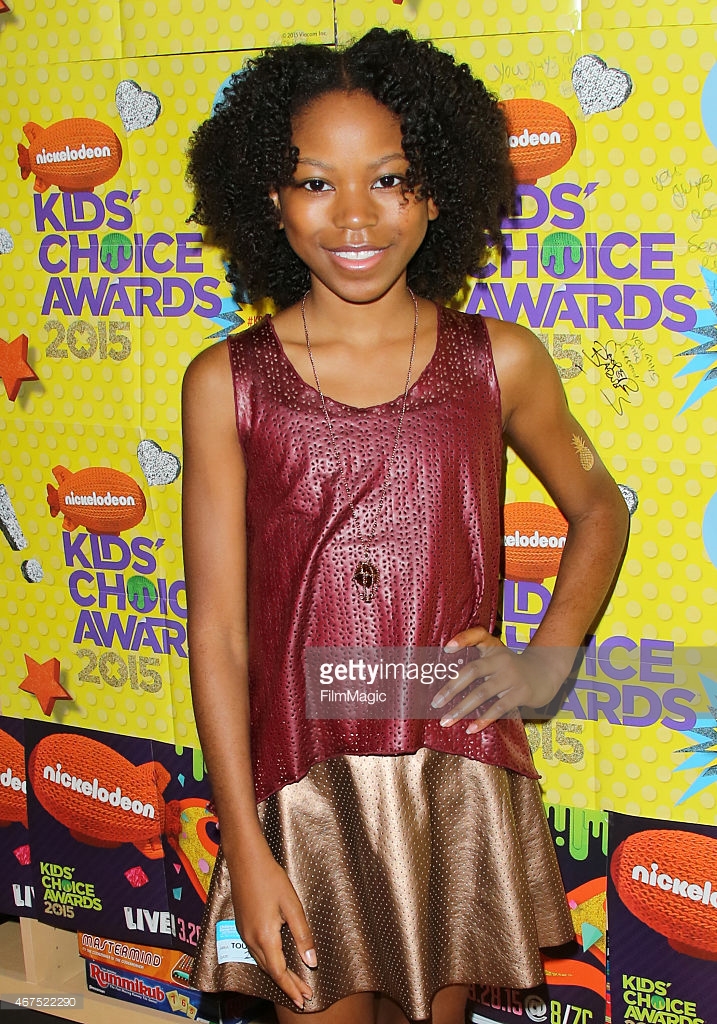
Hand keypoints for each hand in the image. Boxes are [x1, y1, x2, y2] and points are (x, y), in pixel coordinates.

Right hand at [227, 841, 315, 1009]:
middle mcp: (251, 939)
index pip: (279, 972)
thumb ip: (302, 934)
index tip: (304, 999)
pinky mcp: (242, 925)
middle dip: (287, 985)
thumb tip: (311, 961)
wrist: (246, 860)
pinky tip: (278, 960)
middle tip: (304, 995)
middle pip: (270, 970)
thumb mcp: (292, 905)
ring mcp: (244, 933)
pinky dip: (269, 962)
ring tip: (294, 982)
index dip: (292, 987)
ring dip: (278, 974)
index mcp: (265, 936)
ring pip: (262, 962)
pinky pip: (256, 952)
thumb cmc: (271, 878)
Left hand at [430, 627, 572, 733]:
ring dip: (462, 708)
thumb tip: (446, 683)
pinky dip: (482, 719)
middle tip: (435, 703)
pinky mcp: (521, 692)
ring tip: (447, 720)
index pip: (478, 635)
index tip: (446, 648)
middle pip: (472, 671)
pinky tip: (470, 728)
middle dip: (451, 688)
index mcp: (493, 647)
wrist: (546, 674)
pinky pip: (498, 708)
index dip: (463, 639)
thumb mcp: (497, 657)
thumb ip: (477, 662)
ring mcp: (512, 676)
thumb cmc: (513, 668)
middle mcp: (501, 659)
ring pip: (482, 693)